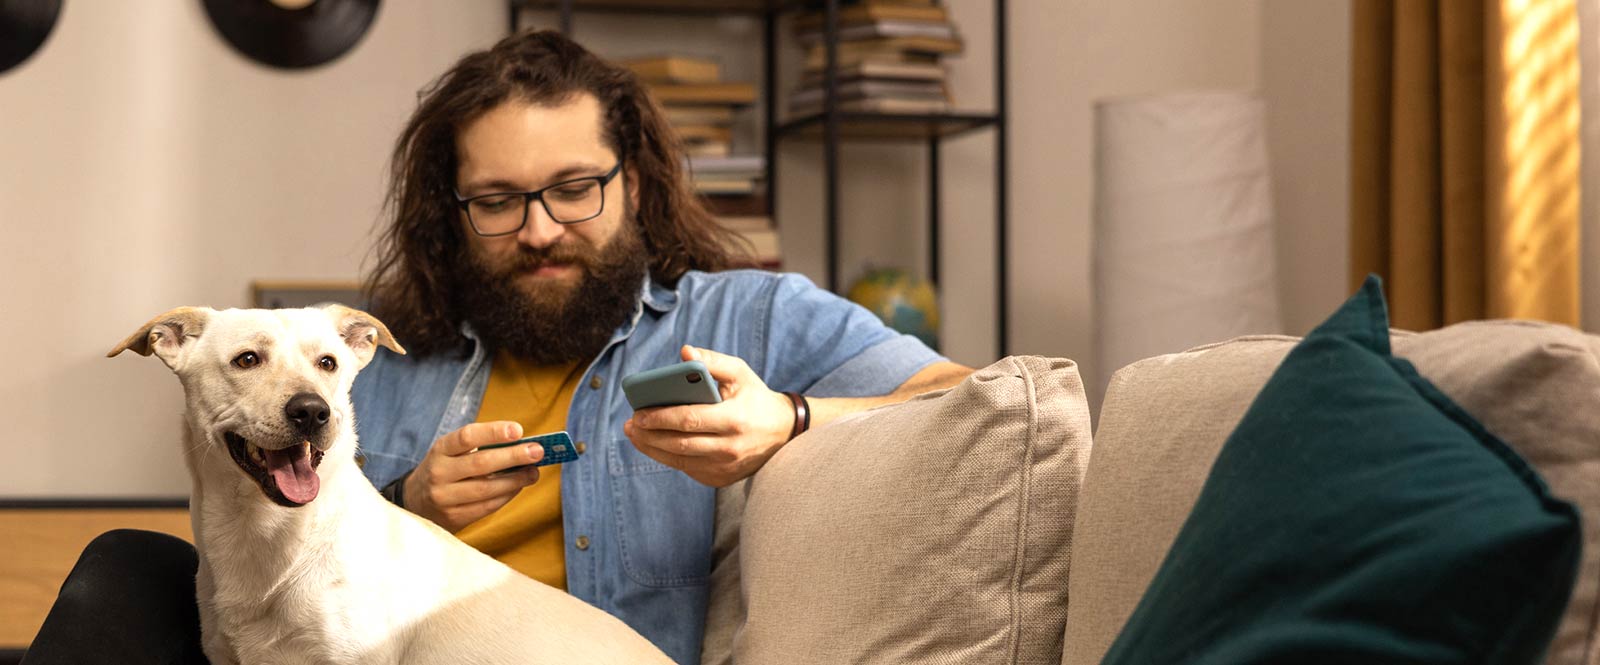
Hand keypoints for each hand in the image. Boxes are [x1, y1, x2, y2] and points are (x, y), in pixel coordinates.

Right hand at [402, 421, 543, 532]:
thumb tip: (522, 445)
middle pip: (481, 464)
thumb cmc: (446, 469)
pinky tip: (518, 487)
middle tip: (538, 452)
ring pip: (486, 489)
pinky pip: (486, 507)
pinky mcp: (452, 517)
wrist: (415, 501)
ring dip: (515, 480)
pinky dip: (506, 496)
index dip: (493, 432)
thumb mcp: (452, 453)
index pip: (467, 436)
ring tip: (533, 472)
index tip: (518, 430)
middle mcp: (439, 473)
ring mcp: (444, 497)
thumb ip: (481, 447)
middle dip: (513, 457)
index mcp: (440, 450)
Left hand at [623, 346, 794, 487]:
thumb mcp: (740, 373)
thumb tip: (685, 352)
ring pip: (680, 460)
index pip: (688, 420)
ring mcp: (725, 467)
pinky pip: (688, 468)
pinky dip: (669, 457)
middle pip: (679, 444)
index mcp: (734, 420)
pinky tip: (656, 445)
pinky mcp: (721, 479)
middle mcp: (729, 448)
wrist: (784, 433)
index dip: (660, 418)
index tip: (637, 413)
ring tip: (635, 435)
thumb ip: (712, 361)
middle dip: (649, 435)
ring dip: (653, 449)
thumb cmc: (756, 397)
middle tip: (630, 425)